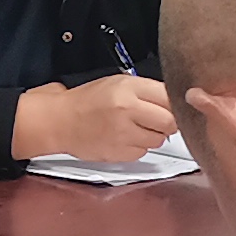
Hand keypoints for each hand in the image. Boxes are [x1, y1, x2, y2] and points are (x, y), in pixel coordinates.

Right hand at [14, 71, 175, 164]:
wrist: (60, 121)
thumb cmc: (88, 101)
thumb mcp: (118, 82)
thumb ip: (147, 90)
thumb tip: (175, 102)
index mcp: (128, 88)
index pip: (169, 98)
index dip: (174, 104)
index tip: (173, 106)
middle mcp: (127, 110)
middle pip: (170, 122)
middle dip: (168, 122)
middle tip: (157, 120)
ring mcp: (123, 134)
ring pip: (159, 140)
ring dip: (153, 135)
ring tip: (135, 128)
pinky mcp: (119, 153)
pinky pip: (143, 152)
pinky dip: (138, 147)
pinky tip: (124, 138)